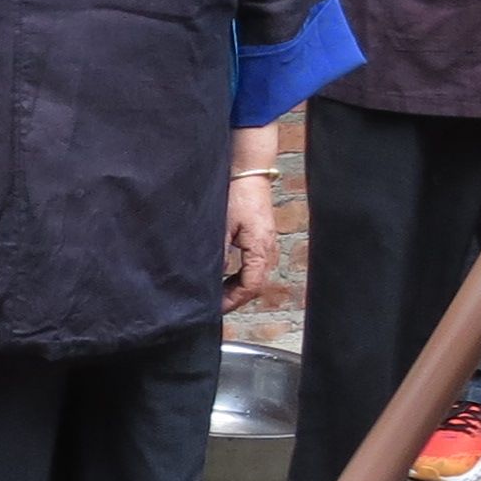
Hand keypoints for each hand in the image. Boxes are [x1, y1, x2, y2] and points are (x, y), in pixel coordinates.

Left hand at [223, 182, 276, 306]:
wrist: (249, 172)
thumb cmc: (237, 194)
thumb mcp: (222, 225)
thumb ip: (218, 254)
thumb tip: (211, 277)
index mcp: (260, 249)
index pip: (251, 286)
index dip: (233, 301)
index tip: (215, 308)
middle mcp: (269, 250)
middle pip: (255, 286)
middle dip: (235, 298)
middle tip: (214, 305)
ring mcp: (268, 245)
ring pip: (255, 276)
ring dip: (237, 287)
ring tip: (217, 293)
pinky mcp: (263, 239)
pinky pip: (254, 265)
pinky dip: (240, 275)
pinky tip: (225, 276)